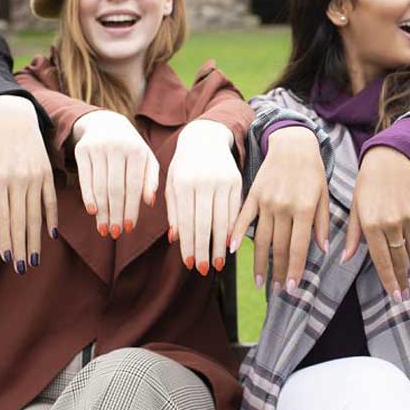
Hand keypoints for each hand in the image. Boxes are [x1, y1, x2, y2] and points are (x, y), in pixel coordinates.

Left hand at [0, 95, 57, 273]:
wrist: (13, 116)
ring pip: (36, 215)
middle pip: (21, 221)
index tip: (7, 259)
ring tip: (34, 259)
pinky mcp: (47, 173)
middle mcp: (19, 181)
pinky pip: (50, 200)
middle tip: (22, 269)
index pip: (3, 218)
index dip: (6, 240)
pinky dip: (51, 217)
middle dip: (21, 247)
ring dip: (35, 239)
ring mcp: (36, 177)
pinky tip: (50, 234)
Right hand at [70, 110, 159, 237]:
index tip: (130, 228)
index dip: (131, 209)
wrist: (106, 124)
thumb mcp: (146, 160)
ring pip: (100, 186)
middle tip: (115, 233)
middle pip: (115, 189)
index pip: (134, 186)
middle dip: (115, 214)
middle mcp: (118, 147)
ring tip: (103, 228)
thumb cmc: (131, 149)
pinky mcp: (82, 150)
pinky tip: (92, 212)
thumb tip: (149, 202)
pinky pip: (85, 178)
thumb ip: (151, 179)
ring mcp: (98, 148)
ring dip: (102, 211)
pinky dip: (88, 197)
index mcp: (137, 152)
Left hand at [165, 120, 241, 274]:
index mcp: (183, 183)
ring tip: (219, 263)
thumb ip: (173, 211)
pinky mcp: (237, 181)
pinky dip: (233, 230)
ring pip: (222, 220)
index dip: (188, 245)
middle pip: (205, 224)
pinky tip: (230, 245)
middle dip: (204, 249)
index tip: (189, 263)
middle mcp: (204, 182)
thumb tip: (176, 239)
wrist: (205, 139)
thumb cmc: (182, 166)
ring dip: (220, 245)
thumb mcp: (171, 184)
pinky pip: (236, 211)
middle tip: (204, 269)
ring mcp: (223, 181)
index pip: (186, 221)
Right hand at [229, 126, 327, 291]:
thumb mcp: (324, 195)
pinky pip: (243, 219)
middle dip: (279, 272)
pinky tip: (231, 252)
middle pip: (279, 248)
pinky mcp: (253, 195)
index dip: (296, 270)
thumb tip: (322, 250)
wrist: (292, 142)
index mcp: (304, 209)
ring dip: (260, 263)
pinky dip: (236, 235)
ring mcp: (266, 202)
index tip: (293, 288)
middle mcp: (283, 208)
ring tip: (260, 282)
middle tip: (278, 290)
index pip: (299, 247)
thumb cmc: (313, 170)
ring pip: (261, 240)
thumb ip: (323, 223)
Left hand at [343, 147, 409, 301]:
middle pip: (400, 259)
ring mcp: (409, 215)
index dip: (389, 280)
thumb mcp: (355, 208)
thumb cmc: (366, 183)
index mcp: (371, 225)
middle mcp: (391, 222)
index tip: (395, 296)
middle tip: (406, 294)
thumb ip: (352, 236)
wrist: (388, 157)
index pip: (382, 260)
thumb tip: (344, 260)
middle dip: (403, 279)